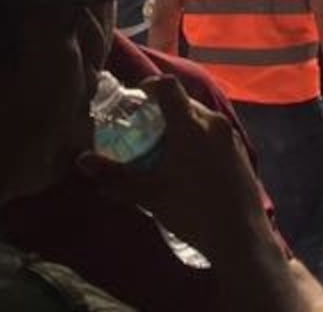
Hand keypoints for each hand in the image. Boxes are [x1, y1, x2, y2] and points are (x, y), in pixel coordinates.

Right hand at [77, 77, 277, 266]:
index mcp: (190, 124)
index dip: (149, 86)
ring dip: (182, 126)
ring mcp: (231, 137)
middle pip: (184, 102)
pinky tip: (190, 168)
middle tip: (145, 130)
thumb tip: (81, 161)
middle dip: (163, 111)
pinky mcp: (241, 152)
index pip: (167, 86)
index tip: (136, 99)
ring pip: (201, 119)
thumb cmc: (191, 211)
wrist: (240, 237)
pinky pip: (215, 134)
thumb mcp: (149, 194)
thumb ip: (114, 176)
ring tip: (166, 151)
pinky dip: (199, 140)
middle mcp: (213, 122)